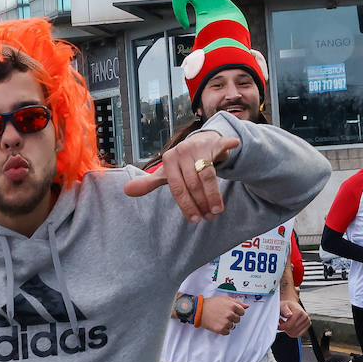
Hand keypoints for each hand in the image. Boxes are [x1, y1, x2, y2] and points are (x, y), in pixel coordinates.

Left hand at [123, 130, 240, 223]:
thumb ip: (150, 183)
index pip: (177, 188)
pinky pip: (222, 146)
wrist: (200, 141)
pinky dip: (229, 148)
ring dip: (214, 196)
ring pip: (207, 175)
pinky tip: (235, 147)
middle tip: (208, 218)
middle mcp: (182, 151)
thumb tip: (126, 190)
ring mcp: (199, 145)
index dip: (186, 206)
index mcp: (168, 159)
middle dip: (201, 204)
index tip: (195, 220)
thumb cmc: (182, 162)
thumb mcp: (166, 172)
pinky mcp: (215, 142)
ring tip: (217, 210)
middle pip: (192, 184)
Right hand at [199, 296, 247, 334]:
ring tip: (220, 319)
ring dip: (228, 324)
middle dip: (232, 318)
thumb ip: (237, 302)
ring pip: (233, 326)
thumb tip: (246, 306)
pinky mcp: (220, 329)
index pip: (242, 312)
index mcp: (232, 306)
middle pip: (238, 320)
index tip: (231, 311)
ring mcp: (225, 322)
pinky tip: (218, 324)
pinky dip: (223, 330)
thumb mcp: (225, 299)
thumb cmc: (211, 304)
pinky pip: (227, 332)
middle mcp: (230, 314)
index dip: (237, 312)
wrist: (199, 310)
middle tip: (224, 315)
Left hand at [278, 298, 309, 337]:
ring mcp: (307, 322)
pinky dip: (292, 333)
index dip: (282, 327)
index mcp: (299, 312)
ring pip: (295, 334)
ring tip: (285, 324)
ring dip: (288, 331)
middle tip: (281, 323)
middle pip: (292, 330)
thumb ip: (285, 310)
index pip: (289, 325)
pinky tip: (289, 327)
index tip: (278, 326)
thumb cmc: (286, 306)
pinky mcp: (307, 326)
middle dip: (284, 328)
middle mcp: (305, 317)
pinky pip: (298, 335)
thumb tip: (289, 315)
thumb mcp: (283, 306)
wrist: (292, 305)